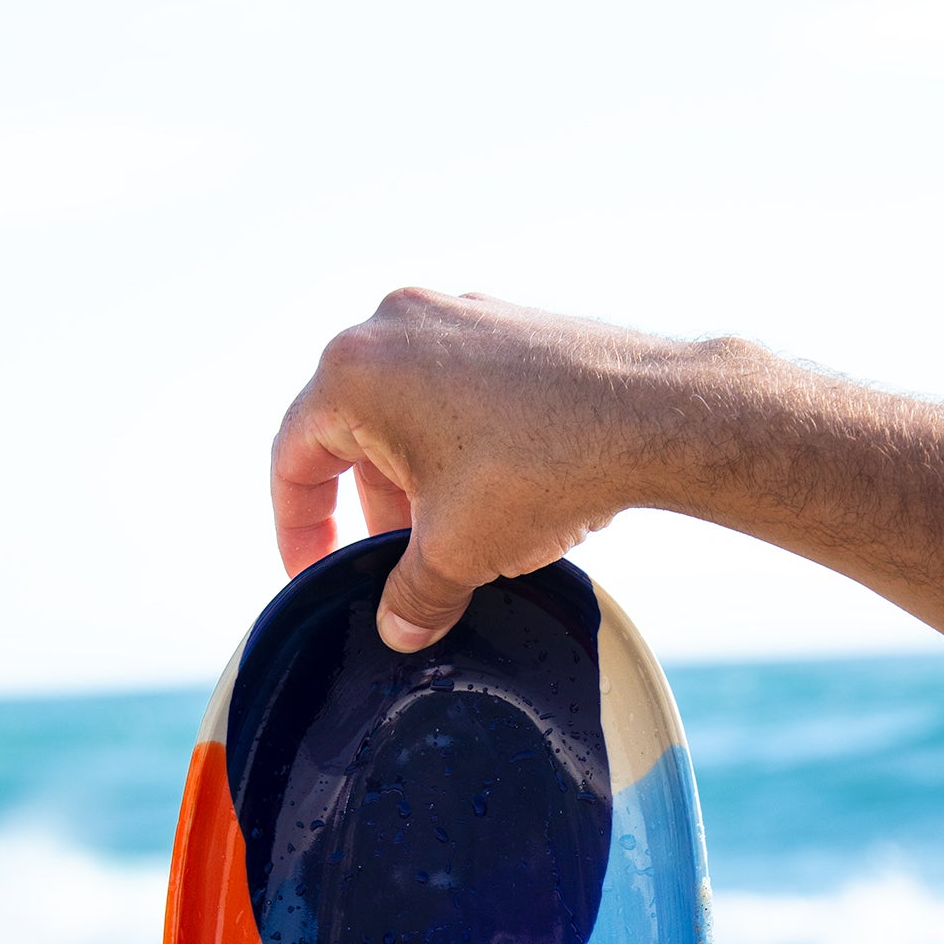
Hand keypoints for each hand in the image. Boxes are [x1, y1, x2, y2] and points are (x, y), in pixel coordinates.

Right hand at [271, 289, 689, 649]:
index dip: (298, 530)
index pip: (293, 459)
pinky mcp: (507, 322)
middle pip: (352, 432)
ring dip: (418, 479)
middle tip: (401, 564)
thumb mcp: (457, 554)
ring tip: (457, 535)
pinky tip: (502, 492)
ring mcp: (455, 314)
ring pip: (408, 411)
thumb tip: (400, 629)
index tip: (317, 572)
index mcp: (352, 372)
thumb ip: (412, 597)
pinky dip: (461, 444)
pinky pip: (459, 390)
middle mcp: (393, 325)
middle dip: (372, 508)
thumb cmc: (538, 472)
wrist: (650, 416)